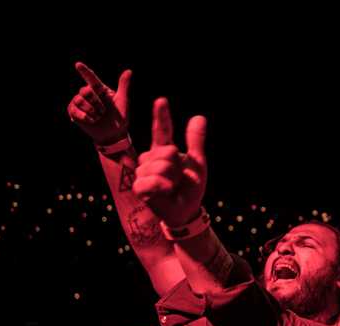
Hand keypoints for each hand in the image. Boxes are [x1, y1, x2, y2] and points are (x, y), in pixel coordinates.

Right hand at [67, 62, 131, 145]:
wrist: (114, 135)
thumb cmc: (120, 118)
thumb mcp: (123, 102)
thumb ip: (124, 86)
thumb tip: (129, 71)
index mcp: (100, 89)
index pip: (91, 78)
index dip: (84, 71)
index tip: (78, 64)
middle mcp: (89, 94)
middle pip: (84, 90)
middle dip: (95, 102)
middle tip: (103, 111)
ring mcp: (81, 103)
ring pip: (78, 99)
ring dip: (90, 110)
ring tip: (98, 117)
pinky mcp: (74, 113)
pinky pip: (73, 109)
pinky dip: (84, 116)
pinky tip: (92, 121)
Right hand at [133, 98, 207, 227]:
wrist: (187, 209)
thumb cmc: (190, 185)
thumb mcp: (197, 162)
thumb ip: (195, 140)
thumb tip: (199, 117)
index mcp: (164, 150)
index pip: (161, 130)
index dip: (161, 116)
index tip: (162, 101)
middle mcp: (150, 157)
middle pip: (168, 152)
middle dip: (178, 167)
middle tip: (177, 178)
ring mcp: (143, 172)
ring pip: (160, 166)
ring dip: (172, 179)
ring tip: (172, 185)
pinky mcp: (140, 187)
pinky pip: (152, 181)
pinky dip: (164, 187)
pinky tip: (166, 191)